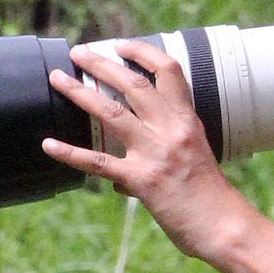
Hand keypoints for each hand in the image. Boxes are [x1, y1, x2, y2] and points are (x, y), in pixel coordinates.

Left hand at [44, 39, 257, 261]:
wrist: (224, 226)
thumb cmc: (212, 198)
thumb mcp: (197, 158)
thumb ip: (165, 151)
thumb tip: (124, 170)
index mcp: (188, 121)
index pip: (168, 71)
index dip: (142, 52)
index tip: (120, 46)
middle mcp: (171, 130)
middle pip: (132, 83)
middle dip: (101, 64)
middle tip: (79, 53)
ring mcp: (155, 153)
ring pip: (111, 111)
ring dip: (79, 92)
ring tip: (58, 78)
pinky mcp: (140, 179)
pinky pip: (98, 162)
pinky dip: (70, 153)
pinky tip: (49, 144)